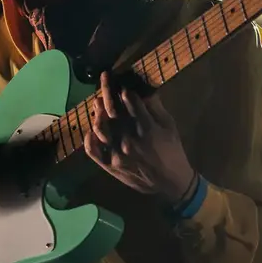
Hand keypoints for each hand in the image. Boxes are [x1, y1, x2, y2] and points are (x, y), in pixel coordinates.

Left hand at [84, 71, 195, 203]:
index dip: (124, 89)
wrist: (171, 182)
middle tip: (104, 79)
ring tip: (97, 103)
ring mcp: (117, 154)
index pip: (131, 102)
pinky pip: (93, 151)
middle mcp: (129, 140)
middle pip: (112, 112)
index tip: (121, 82)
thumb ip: (156, 107)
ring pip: (100, 129)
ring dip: (97, 113)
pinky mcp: (110, 165)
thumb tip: (143, 89)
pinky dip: (89, 139)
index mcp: (147, 128)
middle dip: (107, 92)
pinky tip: (91, 130)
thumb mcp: (169, 126)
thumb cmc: (172, 150)